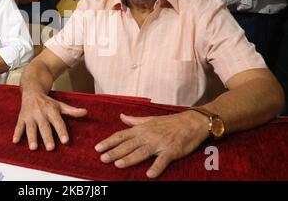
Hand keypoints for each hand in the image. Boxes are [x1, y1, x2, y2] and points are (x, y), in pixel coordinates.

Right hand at [12, 92, 86, 150]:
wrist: (32, 90)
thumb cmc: (47, 102)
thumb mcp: (60, 105)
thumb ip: (72, 111)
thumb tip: (86, 112)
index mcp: (51, 111)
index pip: (58, 122)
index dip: (62, 131)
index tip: (65, 141)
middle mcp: (41, 113)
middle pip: (44, 127)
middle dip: (47, 137)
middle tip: (50, 148)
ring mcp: (30, 116)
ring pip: (31, 128)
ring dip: (32, 138)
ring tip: (33, 148)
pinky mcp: (21, 117)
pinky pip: (18, 126)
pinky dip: (16, 133)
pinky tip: (15, 141)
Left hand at [94, 111, 208, 178]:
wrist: (192, 122)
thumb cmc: (170, 122)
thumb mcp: (150, 119)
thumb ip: (135, 120)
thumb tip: (121, 116)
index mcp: (142, 129)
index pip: (122, 135)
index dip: (109, 142)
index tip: (98, 147)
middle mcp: (148, 135)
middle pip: (128, 145)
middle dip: (114, 151)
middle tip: (102, 158)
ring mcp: (159, 143)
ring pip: (142, 152)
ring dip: (130, 158)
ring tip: (118, 164)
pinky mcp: (172, 150)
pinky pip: (163, 160)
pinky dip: (156, 167)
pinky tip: (149, 174)